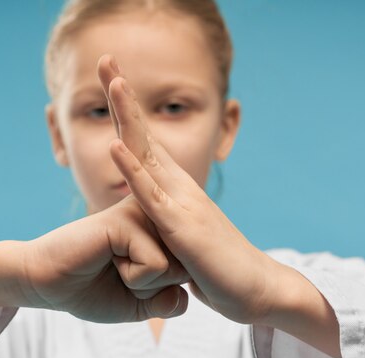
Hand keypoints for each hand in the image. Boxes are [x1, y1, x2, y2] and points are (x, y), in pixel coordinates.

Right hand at [20, 196, 188, 322]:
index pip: (190, 269)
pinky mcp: (128, 221)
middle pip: (187, 269)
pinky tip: (109, 260)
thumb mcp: (138, 305)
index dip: (161, 292)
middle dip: (155, 289)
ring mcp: (143, 215)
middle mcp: (155, 216)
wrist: (47, 283)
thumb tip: (186, 297)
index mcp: (159, 229)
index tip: (129, 280)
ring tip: (115, 265)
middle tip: (121, 274)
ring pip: (175, 268)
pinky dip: (134, 279)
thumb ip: (166, 303)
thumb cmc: (89, 290)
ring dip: (143, 285)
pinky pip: (156, 265)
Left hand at [97, 55, 341, 357]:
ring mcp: (183, 204)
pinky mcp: (183, 228)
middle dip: (125, 96)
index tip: (111, 81)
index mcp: (177, 190)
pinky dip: (133, 170)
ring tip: (114, 82)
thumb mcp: (185, 241)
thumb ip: (168, 226)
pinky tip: (117, 146)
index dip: (127, 113)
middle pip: (145, 134)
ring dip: (129, 117)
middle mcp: (181, 187)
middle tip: (107, 59)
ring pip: (149, 154)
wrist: (257, 290)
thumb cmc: (219, 269)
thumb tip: (156, 226)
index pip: (147, 143)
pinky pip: (152, 196)